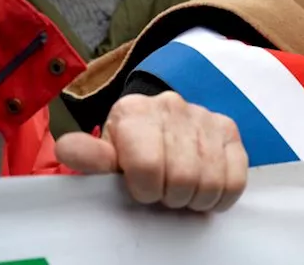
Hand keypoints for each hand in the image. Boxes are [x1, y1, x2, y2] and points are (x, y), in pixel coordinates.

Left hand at [55, 91, 247, 211]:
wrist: (156, 128)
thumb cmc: (128, 150)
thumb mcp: (106, 155)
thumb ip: (89, 156)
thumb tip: (67, 149)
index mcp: (134, 112)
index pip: (148, 167)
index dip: (144, 190)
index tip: (139, 188)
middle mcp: (171, 106)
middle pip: (183, 178)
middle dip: (171, 196)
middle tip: (163, 192)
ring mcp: (204, 115)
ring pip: (210, 181)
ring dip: (195, 197)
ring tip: (181, 190)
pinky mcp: (229, 128)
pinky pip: (236, 176)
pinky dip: (221, 194)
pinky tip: (204, 188)